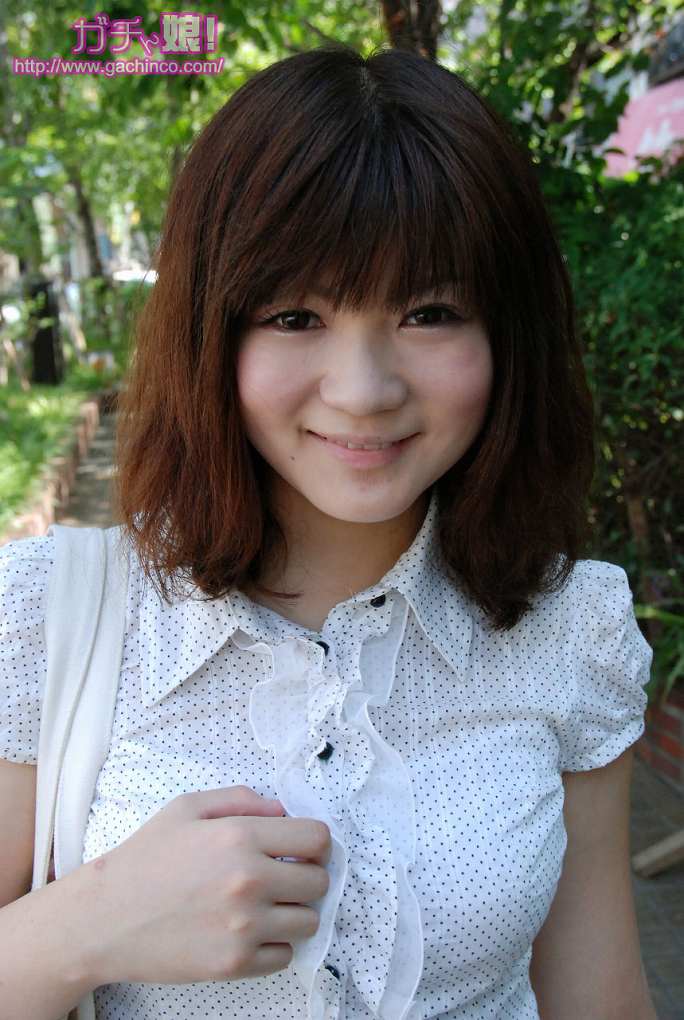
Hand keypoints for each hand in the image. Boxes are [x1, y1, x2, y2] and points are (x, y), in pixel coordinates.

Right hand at [86, 785, 330, 984]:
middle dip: (307, 876)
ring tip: (267, 905)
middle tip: (283, 878)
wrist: (104, 918)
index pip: (317, 838)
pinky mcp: (234, 964)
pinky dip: (274, 945)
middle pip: (319, 881)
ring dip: (294, 912)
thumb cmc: (144, 858)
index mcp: (240, 837)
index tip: (302, 849)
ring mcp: (244, 926)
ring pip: (309, 922)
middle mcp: (249, 881)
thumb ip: (240, 800)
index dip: (315, 842)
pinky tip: (249, 930)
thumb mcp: (187, 808)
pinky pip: (285, 956)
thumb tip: (282, 810)